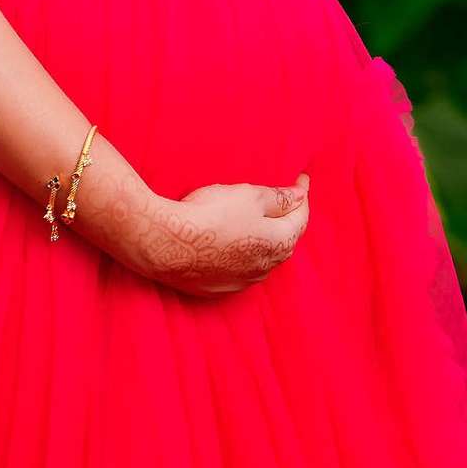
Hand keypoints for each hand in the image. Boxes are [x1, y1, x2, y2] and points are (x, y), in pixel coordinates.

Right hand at [74, 168, 310, 296]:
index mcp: (278, 244)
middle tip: (286, 199)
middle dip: (287, 219)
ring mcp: (240, 281)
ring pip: (262, 257)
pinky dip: (243, 254)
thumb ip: (279, 198)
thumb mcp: (249, 196)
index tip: (301, 179)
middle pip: (284, 240)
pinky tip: (234, 244)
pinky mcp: (216, 288)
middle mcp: (264, 268)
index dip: (302, 196)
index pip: (300, 217)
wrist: (164, 243)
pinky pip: (238, 269)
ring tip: (261, 221)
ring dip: (265, 239)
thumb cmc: (208, 215)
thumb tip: (300, 196)